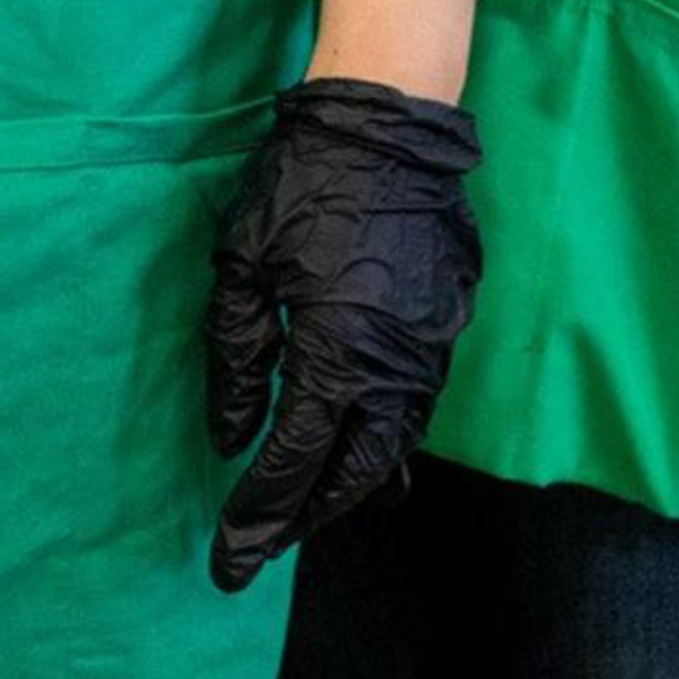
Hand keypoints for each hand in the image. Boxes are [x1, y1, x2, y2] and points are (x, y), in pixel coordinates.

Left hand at [202, 77, 482, 591]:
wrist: (387, 124)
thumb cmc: (302, 187)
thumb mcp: (242, 270)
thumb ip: (235, 360)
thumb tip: (231, 438)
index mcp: (338, 354)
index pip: (296, 459)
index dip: (261, 511)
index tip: (230, 554)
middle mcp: (395, 365)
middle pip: (356, 473)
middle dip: (306, 516)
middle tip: (262, 545)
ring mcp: (431, 345)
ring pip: (396, 445)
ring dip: (350, 484)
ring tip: (306, 509)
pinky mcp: (448, 322)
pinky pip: (417, 405)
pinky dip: (384, 439)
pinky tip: (359, 445)